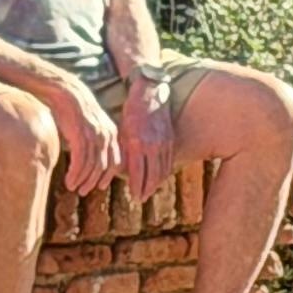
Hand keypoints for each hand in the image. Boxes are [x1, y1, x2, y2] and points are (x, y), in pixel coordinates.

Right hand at [47, 76, 121, 197]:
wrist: (65, 91)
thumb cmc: (75, 109)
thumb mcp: (90, 126)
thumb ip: (95, 141)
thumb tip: (92, 159)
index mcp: (113, 133)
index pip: (116, 161)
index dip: (108, 176)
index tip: (100, 186)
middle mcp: (107, 136)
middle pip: (105, 167)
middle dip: (94, 182)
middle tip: (83, 191)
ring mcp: (95, 136)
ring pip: (92, 167)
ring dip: (83, 181)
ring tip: (73, 187)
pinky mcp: (81, 136)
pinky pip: (81, 162)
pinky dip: (75, 175)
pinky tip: (69, 181)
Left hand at [118, 71, 176, 191]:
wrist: (149, 94)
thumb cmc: (130, 112)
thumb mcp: (122, 131)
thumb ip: (124, 152)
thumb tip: (121, 171)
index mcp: (137, 144)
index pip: (139, 173)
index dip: (137, 187)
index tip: (135, 197)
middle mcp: (152, 145)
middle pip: (153, 176)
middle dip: (147, 189)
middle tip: (141, 198)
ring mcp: (164, 143)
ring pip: (163, 170)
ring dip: (157, 183)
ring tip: (150, 191)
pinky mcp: (171, 139)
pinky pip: (169, 161)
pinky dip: (165, 172)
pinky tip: (160, 177)